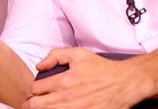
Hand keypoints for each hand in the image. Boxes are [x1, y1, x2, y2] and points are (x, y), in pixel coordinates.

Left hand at [23, 48, 146, 108]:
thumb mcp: (79, 54)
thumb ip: (56, 55)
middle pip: (36, 106)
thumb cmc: (102, 68)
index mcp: (63, 81)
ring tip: (48, 105)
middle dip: (32, 103)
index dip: (34, 89)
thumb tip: (39, 66)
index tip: (39, 90)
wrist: (124, 83)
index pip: (35, 90)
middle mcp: (67, 98)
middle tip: (36, 101)